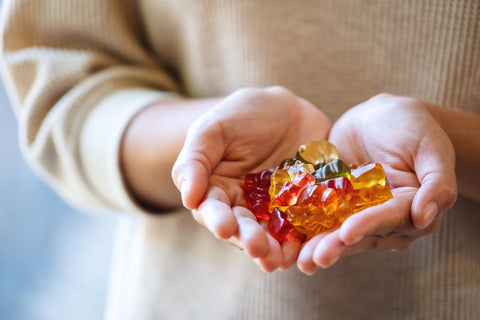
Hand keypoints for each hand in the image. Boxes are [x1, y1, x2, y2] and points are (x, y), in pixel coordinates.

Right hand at [172, 87, 330, 271]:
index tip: (225, 227)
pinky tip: (305, 247)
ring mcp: (273, 209)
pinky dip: (303, 238)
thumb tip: (188, 199)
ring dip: (275, 249)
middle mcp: (243, 206)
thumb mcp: (212, 129)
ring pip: (272, 234)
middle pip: (243, 228)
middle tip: (258, 247)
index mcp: (217, 190)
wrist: (285, 109)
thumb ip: (195, 161)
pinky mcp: (301, 207)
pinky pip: (302, 225)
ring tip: (280, 259)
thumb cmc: (241, 116)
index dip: (218, 220)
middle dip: (249, 240)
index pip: (213, 210)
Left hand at [297, 93, 457, 273]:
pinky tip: (285, 237)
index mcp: (410, 209)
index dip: (368, 226)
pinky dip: (302, 226)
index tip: (347, 233)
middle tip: (315, 259)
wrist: (378, 117)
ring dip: (317, 246)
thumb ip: (436, 184)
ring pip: (336, 232)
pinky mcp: (332, 205)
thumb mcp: (430, 148)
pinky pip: (317, 216)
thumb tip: (425, 218)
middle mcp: (382, 218)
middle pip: (359, 235)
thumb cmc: (411, 127)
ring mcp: (355, 213)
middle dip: (337, 247)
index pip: (389, 220)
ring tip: (300, 259)